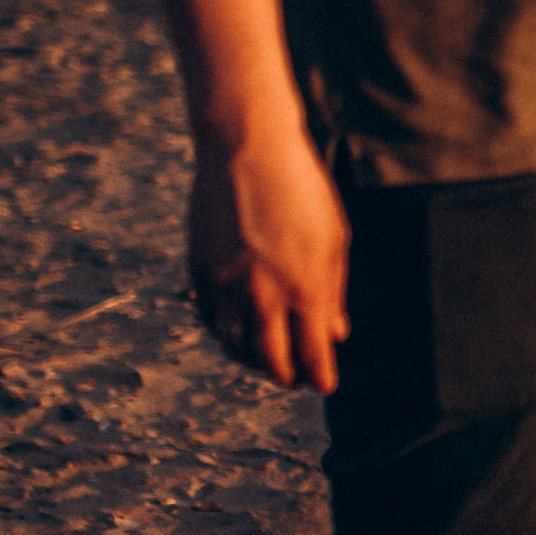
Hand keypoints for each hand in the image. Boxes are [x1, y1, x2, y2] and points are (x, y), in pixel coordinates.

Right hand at [186, 127, 348, 391]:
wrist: (246, 148)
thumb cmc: (301, 190)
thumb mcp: (333, 240)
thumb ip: (333, 292)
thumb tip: (336, 332)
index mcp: (305, 289)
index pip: (313, 356)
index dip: (320, 378)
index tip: (324, 386)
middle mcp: (263, 294)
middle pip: (271, 361)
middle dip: (285, 377)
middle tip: (294, 379)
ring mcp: (227, 284)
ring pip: (235, 346)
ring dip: (252, 360)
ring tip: (266, 359)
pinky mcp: (199, 270)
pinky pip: (209, 319)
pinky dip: (224, 333)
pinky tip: (237, 332)